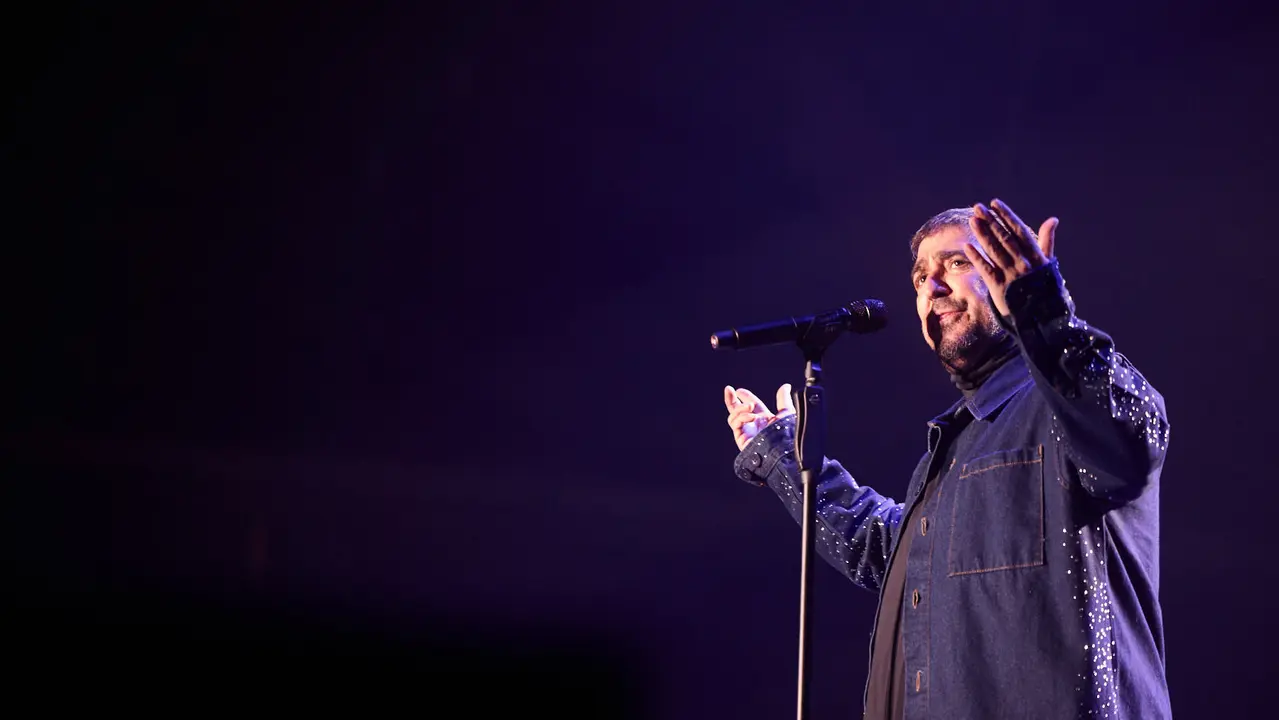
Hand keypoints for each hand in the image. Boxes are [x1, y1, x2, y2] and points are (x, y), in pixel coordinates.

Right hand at [724, 384, 795, 451]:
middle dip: (731, 400)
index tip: (739, 390)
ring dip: (740, 408)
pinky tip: (751, 417)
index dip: (745, 396)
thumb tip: (786, 386)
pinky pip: (735, 424)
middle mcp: (754, 425)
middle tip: (728, 390)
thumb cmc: (786, 434)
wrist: (781, 450)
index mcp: (764, 419)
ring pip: (734, 416)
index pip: (751, 405)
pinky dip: (741, 417)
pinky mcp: (741, 438)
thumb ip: (783, 399)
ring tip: (750, 406)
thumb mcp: (786, 413)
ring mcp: (746, 432)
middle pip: (737, 411)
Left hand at [964, 198, 1058, 317]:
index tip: (995, 203)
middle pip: (1004, 237)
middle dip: (990, 221)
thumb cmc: (1047, 290)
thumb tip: (1052, 219)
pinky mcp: (999, 288)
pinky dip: (976, 257)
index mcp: (1036, 256)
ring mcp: (1011, 276)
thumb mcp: (1049, 265)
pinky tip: (967, 245)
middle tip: (978, 207)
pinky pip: (986, 269)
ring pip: (994, 250)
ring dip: (982, 234)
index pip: (1019, 230)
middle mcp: (1024, 263)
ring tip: (973, 220)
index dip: (1006, 215)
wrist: (1045, 320)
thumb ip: (1047, 242)